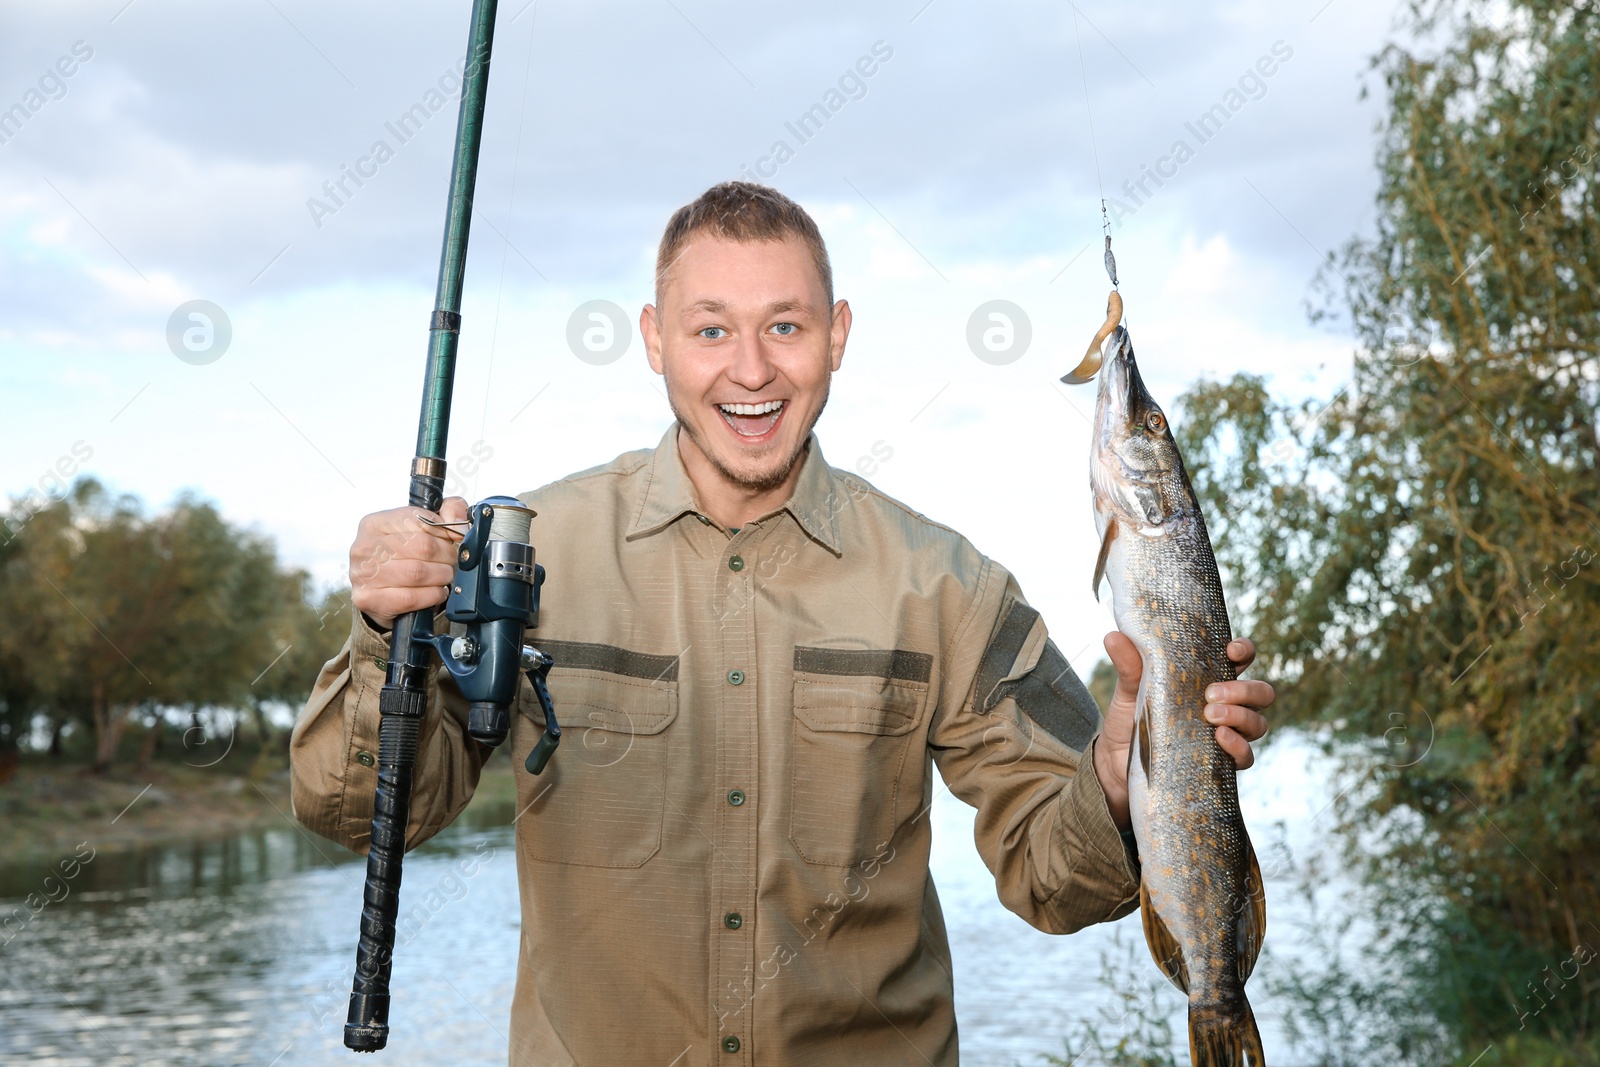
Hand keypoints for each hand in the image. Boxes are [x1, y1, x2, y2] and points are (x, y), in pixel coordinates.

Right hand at [349, 497, 469, 630]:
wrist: (379, 592)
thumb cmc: (401, 557)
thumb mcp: (420, 528)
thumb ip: (446, 512)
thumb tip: (459, 522)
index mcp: (374, 523)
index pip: (418, 519)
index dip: (444, 530)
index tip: (452, 539)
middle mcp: (364, 547)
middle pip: (421, 546)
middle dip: (446, 555)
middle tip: (451, 560)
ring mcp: (364, 574)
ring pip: (417, 572)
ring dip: (441, 575)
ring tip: (444, 575)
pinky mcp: (369, 599)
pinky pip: (411, 597)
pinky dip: (433, 595)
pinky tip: (437, 591)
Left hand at [1093, 633, 1272, 829]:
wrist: (1113, 763)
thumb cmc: (1127, 720)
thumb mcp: (1127, 691)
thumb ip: (1128, 665)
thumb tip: (1113, 636)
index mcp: (1206, 679)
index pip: (1239, 659)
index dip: (1244, 651)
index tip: (1231, 650)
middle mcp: (1223, 706)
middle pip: (1260, 693)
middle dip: (1245, 689)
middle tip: (1212, 693)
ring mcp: (1225, 735)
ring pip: (1257, 723)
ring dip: (1241, 716)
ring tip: (1210, 715)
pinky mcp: (1219, 763)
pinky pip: (1246, 757)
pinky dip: (1238, 746)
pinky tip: (1219, 737)